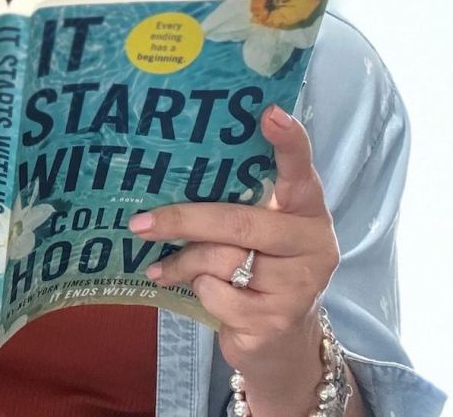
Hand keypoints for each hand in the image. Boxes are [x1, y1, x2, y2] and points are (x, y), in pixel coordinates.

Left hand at [129, 105, 339, 413]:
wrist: (280, 340)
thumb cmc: (259, 266)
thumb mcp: (257, 231)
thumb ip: (236, 203)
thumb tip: (168, 173)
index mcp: (307, 209)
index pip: (301, 170)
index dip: (289, 141)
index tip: (270, 113)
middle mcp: (312, 243)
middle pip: (240, 221)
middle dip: (183, 220)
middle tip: (140, 223)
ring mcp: (299, 285)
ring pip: (223, 259)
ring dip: (183, 262)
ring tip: (159, 266)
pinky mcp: (276, 320)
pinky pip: (218, 296)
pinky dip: (200, 292)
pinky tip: (203, 293)